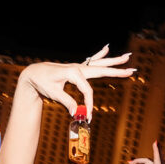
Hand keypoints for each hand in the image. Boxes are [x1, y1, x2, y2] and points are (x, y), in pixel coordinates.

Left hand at [20, 46, 135, 119]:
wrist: (33, 73)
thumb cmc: (42, 81)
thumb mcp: (53, 93)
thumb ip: (66, 101)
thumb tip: (76, 113)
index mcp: (73, 72)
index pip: (87, 90)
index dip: (88, 104)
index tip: (87, 115)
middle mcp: (78, 67)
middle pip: (101, 70)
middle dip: (116, 71)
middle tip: (131, 70)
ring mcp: (78, 67)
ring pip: (99, 63)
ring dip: (113, 60)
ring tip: (127, 56)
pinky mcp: (76, 68)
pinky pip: (91, 61)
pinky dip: (99, 54)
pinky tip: (106, 48)